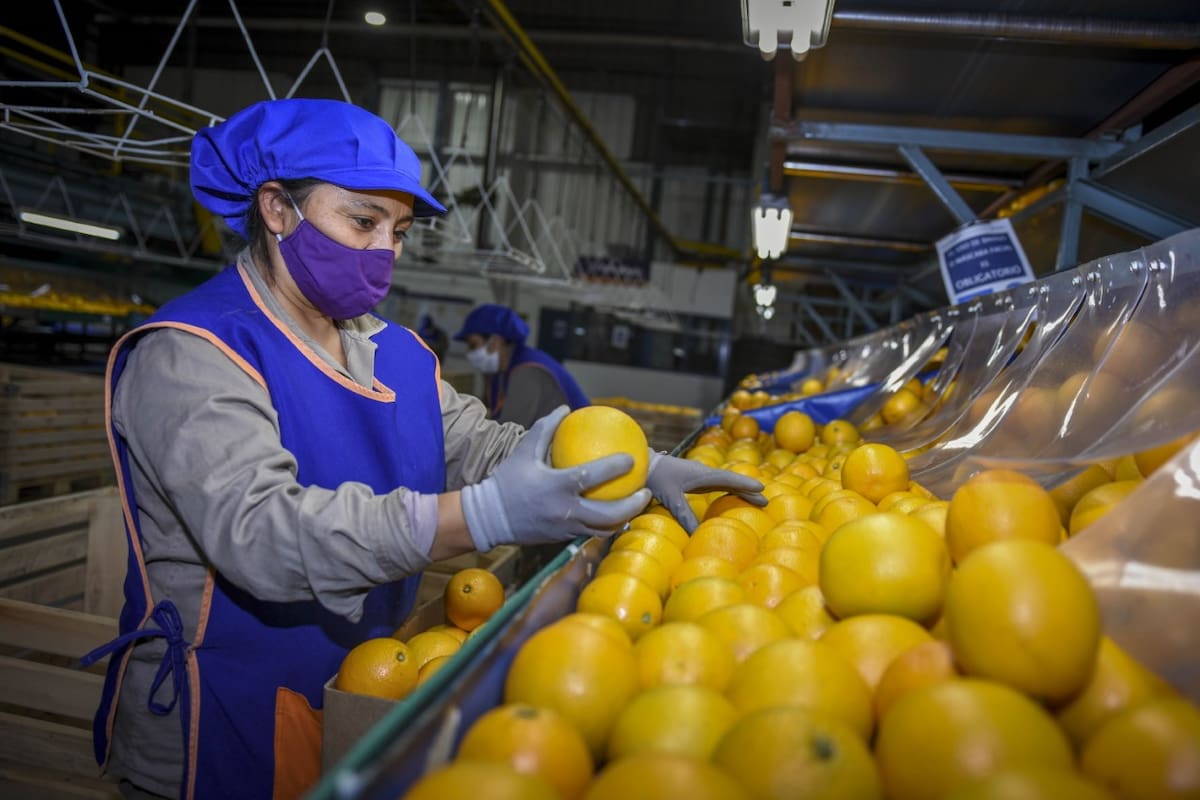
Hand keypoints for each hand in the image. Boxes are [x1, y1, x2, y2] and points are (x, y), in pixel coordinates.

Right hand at [461, 406, 651, 550]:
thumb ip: (546, 428)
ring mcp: (565, 528)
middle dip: (633, 504)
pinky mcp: (562, 538)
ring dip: (624, 518)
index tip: (632, 458)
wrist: (489, 518)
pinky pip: (590, 532)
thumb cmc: (507, 481)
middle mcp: (565, 510)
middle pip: (609, 514)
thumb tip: (565, 408)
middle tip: (645, 491)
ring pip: (604, 529)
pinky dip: (606, 525)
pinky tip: (615, 514)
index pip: (592, 477)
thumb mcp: (523, 451)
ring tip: (636, 506)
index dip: (615, 467)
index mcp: (556, 487)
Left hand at [645, 450, 766, 532]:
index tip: (761, 488)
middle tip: (766, 501)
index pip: (728, 479)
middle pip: (732, 481)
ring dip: (742, 490)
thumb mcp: (670, 498)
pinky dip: (731, 491)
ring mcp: (702, 476)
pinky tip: (735, 497)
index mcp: (702, 474)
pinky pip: (719, 485)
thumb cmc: (656, 478)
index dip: (745, 484)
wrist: (644, 465)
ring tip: (757, 500)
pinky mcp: (697, 480)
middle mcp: (705, 473)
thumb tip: (697, 534)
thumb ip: (684, 515)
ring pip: (727, 483)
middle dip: (749, 490)